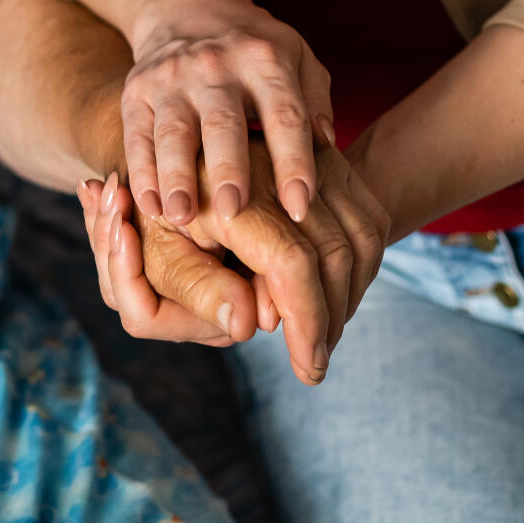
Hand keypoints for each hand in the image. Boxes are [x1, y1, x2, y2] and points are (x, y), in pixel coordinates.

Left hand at [76, 140, 388, 383]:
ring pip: (362, 235)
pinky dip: (361, 264)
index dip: (305, 320)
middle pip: (335, 252)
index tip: (308, 367)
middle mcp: (276, 167)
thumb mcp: (156, 253)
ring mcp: (306, 159)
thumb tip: (248, 326)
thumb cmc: (155, 215)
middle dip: (331, 317)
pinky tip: (337, 297)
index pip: (290, 263)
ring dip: (350, 294)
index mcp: (228, 193)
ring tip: (324, 336)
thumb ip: (196, 289)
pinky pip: (368, 217)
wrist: (169, 155)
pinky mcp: (325, 159)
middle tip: (315, 362)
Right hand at [121, 0, 334, 227]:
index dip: (293, 162)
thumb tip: (327, 144)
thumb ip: (315, 101)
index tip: (300, 207)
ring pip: (173, 131)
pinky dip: (142, 173)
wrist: (187, 9)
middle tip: (231, 212)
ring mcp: (172, 77)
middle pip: (223, 123)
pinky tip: (150, 206)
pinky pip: (137, 135)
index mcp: (265, 59)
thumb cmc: (254, 50)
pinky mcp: (138, 90)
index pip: (284, 115)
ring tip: (180, 216)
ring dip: (176, 176)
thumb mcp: (297, 57)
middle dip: (227, 168)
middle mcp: (216, 65)